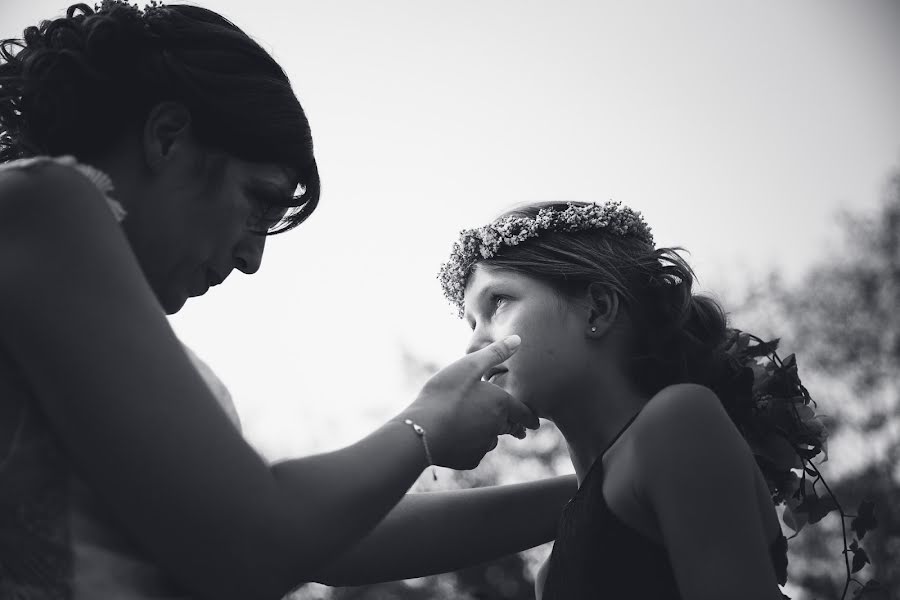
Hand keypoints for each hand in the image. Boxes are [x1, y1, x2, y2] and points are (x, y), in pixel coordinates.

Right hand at [400, 335, 538, 469]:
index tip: (534, 423)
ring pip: (491, 440)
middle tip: (515, 429)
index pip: (524, 413)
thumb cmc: (445, 394)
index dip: (529, 417)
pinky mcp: (469, 460)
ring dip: (489, 435)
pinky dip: (470, 446)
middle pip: (509, 427)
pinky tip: (458, 440)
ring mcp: (483, 446)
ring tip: (479, 430)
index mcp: (501, 404)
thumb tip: (518, 339)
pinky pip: (475, 452)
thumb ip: (495, 353)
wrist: (422, 431)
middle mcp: (497, 427)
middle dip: (511, 426)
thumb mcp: (469, 366)